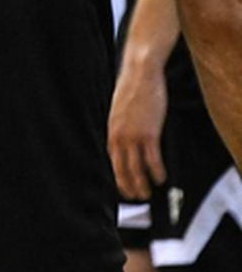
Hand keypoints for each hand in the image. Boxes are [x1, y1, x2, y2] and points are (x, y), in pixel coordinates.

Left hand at [109, 61, 168, 199]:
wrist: (139, 74)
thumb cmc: (132, 90)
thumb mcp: (120, 111)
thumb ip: (121, 127)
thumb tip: (126, 138)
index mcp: (111, 130)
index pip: (111, 159)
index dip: (116, 175)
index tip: (120, 186)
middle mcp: (118, 135)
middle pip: (120, 167)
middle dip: (126, 184)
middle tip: (134, 197)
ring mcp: (133, 135)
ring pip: (135, 167)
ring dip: (141, 183)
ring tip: (146, 193)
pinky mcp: (148, 133)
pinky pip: (151, 158)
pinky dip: (155, 171)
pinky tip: (160, 179)